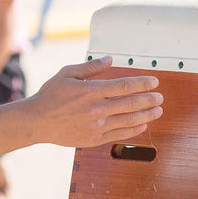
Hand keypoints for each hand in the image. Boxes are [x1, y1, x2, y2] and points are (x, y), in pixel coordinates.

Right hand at [28, 57, 163, 147]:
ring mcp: (96, 126)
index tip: (154, 82)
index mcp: (92, 90)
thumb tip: (110, 59)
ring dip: (146, 115)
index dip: (142, 84)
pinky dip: (133, 130)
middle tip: (161, 97)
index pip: (125, 86)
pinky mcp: (93, 139)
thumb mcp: (68, 74)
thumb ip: (90, 67)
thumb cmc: (51, 95)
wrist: (36, 121)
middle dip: (149, 100)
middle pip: (130, 104)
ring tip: (158, 111)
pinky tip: (142, 126)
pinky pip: (119, 135)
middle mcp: (97, 109)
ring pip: (128, 120)